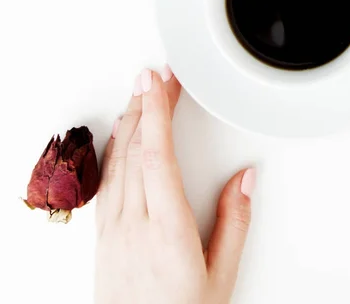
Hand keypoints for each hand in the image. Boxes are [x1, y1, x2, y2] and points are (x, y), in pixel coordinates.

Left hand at [95, 67, 255, 303]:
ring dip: (131, 120)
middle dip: (147, 104)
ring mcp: (113, 228)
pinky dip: (117, 146)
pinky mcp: (103, 234)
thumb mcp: (222, 275)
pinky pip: (108, 178)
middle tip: (158, 75)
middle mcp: (133, 224)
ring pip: (118, 160)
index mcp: (167, 231)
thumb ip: (235, 222)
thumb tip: (245, 178)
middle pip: (136, 149)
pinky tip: (125, 133)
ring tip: (143, 92)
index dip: (157, 113)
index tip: (159, 82)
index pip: (156, 158)